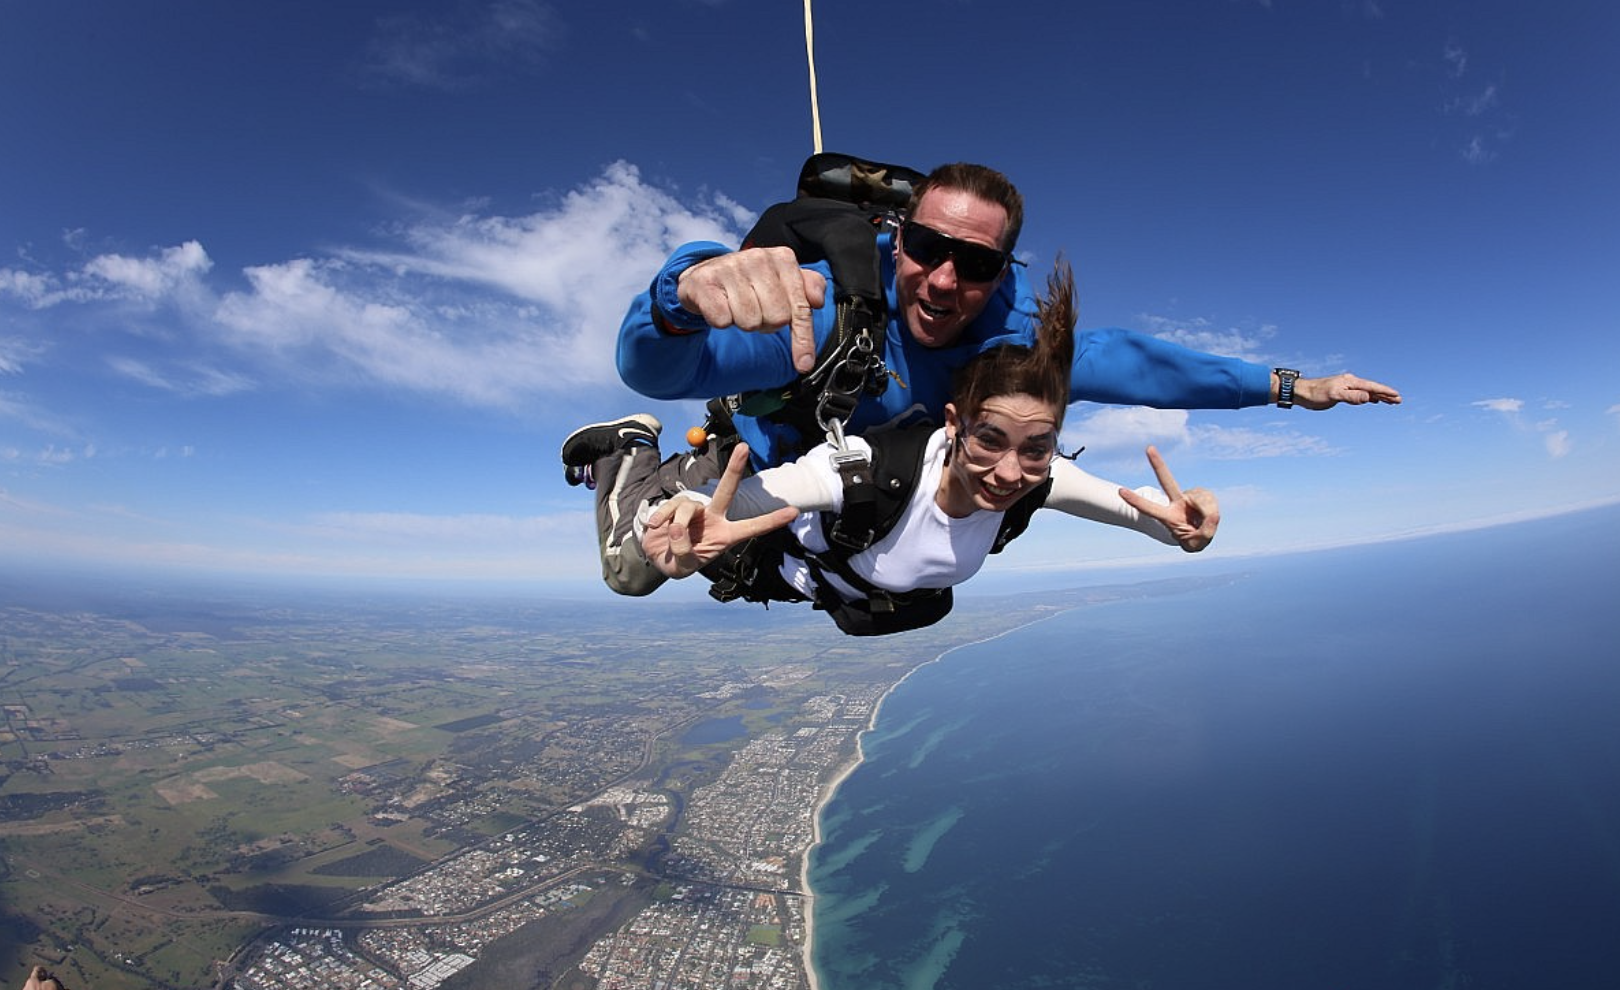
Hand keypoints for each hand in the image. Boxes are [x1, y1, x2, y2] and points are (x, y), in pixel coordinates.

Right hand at [641, 444, 801, 577]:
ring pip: (689, 507)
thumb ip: (683, 553)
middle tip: (744, 447)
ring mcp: (695, 509)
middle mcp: (714, 517)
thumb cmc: (678, 562)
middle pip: (727, 490)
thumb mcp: (683, 567)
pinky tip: (654, 527)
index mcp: (725, 535)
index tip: (793, 511)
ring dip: (677, 527)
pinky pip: (670, 507)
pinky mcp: (675, 505)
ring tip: (670, 541)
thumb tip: (678, 529)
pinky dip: (661, 518)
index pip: (752, 527)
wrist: (657, 556)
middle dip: (734, 468)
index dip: (772, 520)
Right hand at [676, 246, 827, 372]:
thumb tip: (818, 300)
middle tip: (756, 310)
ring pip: (750, 321)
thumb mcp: (782, 282)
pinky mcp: (706, 281)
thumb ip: (807, 289)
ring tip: (737, 306)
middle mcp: (759, 258)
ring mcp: (731, 267)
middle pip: (776, 318)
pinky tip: (721, 305)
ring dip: (743, 321)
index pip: (800, 307)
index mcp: (783, 259)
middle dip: (766, 323)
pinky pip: (723, 321)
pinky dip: (722, 321)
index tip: (804, 364)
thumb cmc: (749, 282)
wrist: (705, 275)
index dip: (803, 339)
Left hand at [1118, 446, 1219, 551]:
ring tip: (1206, 525)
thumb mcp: (1195, 543)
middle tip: (1149, 448)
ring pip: (1201, 502)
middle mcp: (1176, 502)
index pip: (1150, 508)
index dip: (1136, 501)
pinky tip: (1210, 518)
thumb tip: (1212, 514)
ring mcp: (1190, 496)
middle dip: (1158, 464)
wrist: (1203, 534)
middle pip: (1167, 481)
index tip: (1120, 491)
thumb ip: (1204, 532)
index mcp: (1167, 516)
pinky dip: (1213, 514)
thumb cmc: (1193, 539)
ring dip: (1208, 516)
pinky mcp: (1202, 494)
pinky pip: (1211, 504)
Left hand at [1290, 372, 1401, 409]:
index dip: (1385, 391)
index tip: (1397, 395)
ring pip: (1367, 392)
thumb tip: (1368, 398)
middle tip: (1399, 401)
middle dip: (1386, 394)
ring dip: (1379, 396)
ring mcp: (1346, 387)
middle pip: (1372, 389)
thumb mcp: (1334, 395)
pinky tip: (1373, 401)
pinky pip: (1360, 394)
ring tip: (1391, 402)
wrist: (1301, 392)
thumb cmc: (1316, 393)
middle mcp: (1350, 382)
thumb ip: (1351, 396)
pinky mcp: (1342, 392)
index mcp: (1350, 382)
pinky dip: (1369, 397)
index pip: (1372, 387)